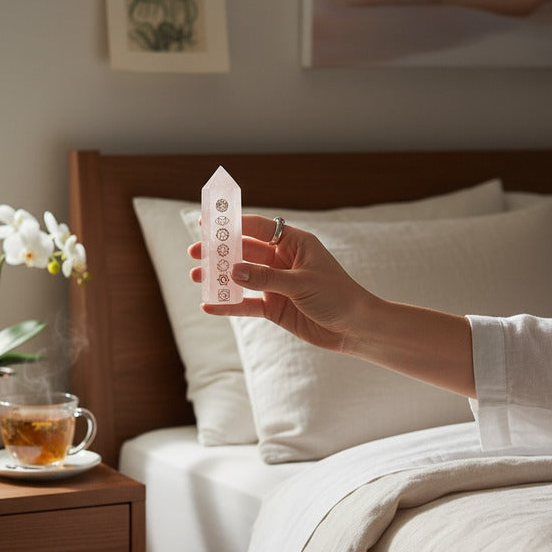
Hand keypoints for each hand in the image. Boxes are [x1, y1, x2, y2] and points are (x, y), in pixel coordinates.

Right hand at [188, 215, 376, 352]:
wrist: (356, 329)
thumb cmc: (339, 296)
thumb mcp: (302, 283)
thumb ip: (266, 277)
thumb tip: (233, 271)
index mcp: (294, 243)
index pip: (258, 228)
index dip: (233, 224)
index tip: (207, 222)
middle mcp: (283, 261)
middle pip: (244, 252)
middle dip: (219, 252)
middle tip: (195, 252)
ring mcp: (277, 284)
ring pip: (242, 277)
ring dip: (220, 278)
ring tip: (196, 277)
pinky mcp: (274, 307)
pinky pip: (246, 304)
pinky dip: (228, 305)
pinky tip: (209, 305)